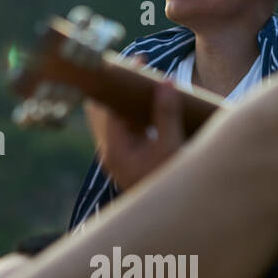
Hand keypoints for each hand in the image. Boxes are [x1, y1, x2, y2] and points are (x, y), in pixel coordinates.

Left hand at [83, 70, 184, 191]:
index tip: (135, 62)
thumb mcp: (172, 147)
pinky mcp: (126, 158)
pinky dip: (134, 112)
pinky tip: (152, 102)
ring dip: (128, 99)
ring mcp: (116, 155)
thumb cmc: (171, 182)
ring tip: (148, 80)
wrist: (172, 216)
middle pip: (104, 109)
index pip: (107, 105)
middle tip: (139, 66)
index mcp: (114, 149)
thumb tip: (166, 82)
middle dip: (119, 87)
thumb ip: (167, 114)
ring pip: (114, 118)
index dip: (119, 81)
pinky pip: (125, 128)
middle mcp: (109, 151)